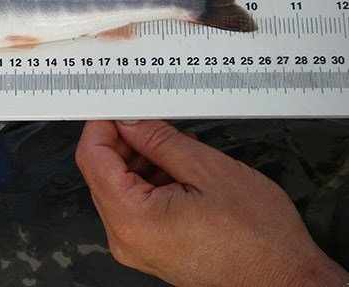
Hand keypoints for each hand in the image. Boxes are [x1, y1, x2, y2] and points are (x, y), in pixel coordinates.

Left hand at [76, 120, 348, 286]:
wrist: (286, 282)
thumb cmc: (259, 239)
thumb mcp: (208, 170)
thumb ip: (160, 141)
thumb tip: (130, 121)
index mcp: (133, 219)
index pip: (91, 158)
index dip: (101, 125)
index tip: (119, 107)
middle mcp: (126, 238)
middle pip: (103, 172)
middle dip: (125, 141)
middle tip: (153, 120)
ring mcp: (137, 246)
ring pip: (120, 186)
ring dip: (141, 159)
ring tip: (176, 145)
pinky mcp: (151, 247)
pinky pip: (136, 204)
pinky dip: (151, 180)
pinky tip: (178, 167)